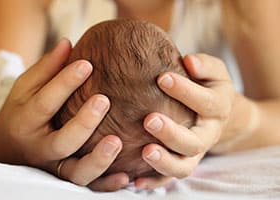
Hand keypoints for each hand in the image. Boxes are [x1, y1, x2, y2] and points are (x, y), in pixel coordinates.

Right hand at [0, 39, 128, 190]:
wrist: (13, 144)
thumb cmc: (25, 110)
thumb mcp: (27, 89)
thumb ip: (46, 69)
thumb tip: (67, 43)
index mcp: (26, 122)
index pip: (44, 102)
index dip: (64, 83)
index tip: (87, 63)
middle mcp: (40, 149)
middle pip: (62, 141)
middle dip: (83, 122)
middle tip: (104, 100)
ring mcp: (55, 167)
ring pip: (76, 172)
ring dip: (98, 160)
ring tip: (117, 141)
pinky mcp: (68, 178)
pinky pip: (88, 187)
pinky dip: (106, 184)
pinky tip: (126, 176)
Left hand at [135, 54, 234, 188]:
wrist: (216, 113)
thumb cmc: (208, 87)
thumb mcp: (213, 72)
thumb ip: (204, 65)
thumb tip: (188, 60)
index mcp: (217, 109)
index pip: (206, 103)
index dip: (185, 92)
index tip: (162, 78)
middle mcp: (207, 135)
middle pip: (194, 142)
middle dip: (172, 133)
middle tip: (149, 120)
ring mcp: (194, 153)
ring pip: (183, 166)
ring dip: (164, 162)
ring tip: (145, 152)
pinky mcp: (181, 162)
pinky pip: (168, 178)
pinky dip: (154, 181)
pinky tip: (135, 180)